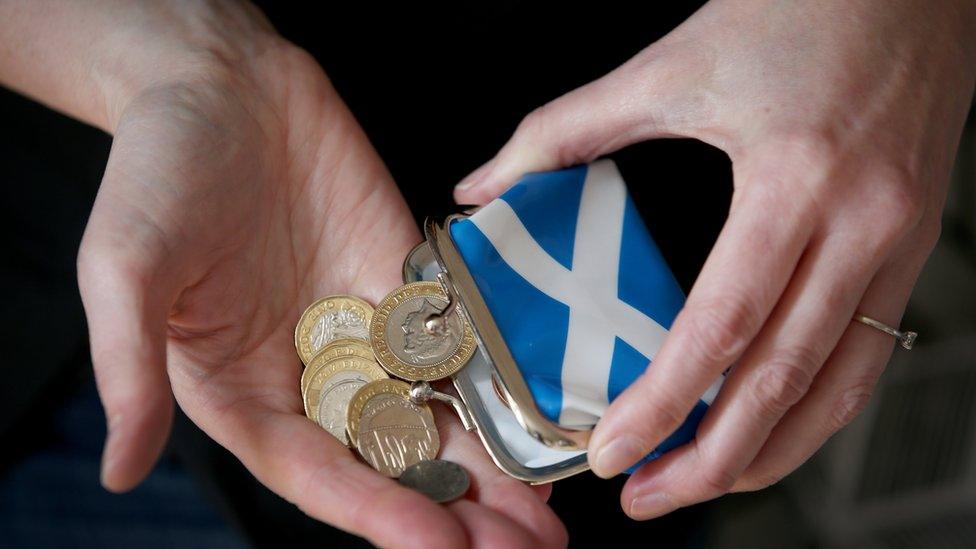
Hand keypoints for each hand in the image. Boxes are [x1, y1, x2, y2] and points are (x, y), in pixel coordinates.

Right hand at [76, 10, 564, 547]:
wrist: (223, 83)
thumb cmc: (157, 170)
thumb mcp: (126, 265)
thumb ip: (127, 367)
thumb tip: (116, 471)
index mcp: (242, 392)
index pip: (314, 472)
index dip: (375, 511)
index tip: (437, 544)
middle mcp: (310, 375)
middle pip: (388, 462)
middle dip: (452, 511)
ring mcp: (365, 333)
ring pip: (434, 416)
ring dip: (489, 467)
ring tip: (544, 515)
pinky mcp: (406, 287)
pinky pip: (456, 345)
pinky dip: (496, 385)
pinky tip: (539, 419)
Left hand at [455, 0, 974, 519]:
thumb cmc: (791, 10)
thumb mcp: (669, 66)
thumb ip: (564, 129)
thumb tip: (485, 184)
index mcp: (792, 179)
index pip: (721, 325)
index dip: (664, 403)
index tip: (613, 452)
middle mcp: (861, 223)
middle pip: (784, 380)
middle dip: (712, 460)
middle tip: (647, 497)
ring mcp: (900, 241)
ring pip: (839, 386)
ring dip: (770, 453)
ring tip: (702, 484)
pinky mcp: (912, 245)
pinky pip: (869, 353)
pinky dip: (817, 408)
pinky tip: (770, 430)